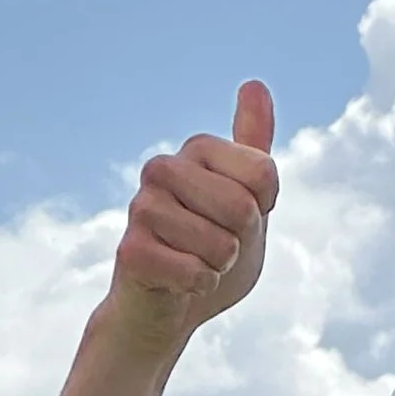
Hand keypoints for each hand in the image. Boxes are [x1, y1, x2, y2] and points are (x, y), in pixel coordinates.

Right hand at [109, 82, 279, 349]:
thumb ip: (253, 149)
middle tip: (215, 249)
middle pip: (243, 207)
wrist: (169, 312)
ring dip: (218, 269)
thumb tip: (254, 83)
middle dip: (240, 242)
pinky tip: (178, 285)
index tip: (238, 220)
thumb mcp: (247, 201)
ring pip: (220, 245)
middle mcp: (162, 168)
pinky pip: (195, 273)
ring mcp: (141, 207)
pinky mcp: (131, 250)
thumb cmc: (209, 255)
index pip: (264, 173)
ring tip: (194, 265)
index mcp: (195, 150)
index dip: (262, 209)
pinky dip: (198, 289)